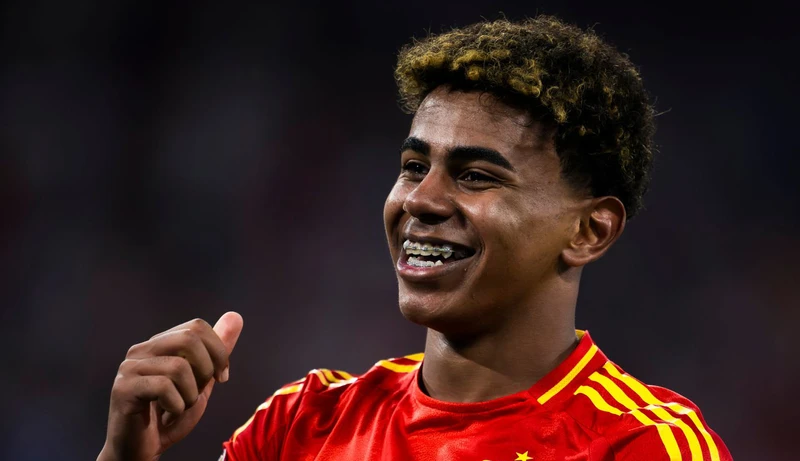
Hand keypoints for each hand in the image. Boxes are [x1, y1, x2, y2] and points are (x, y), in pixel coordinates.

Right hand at [98, 312, 243, 460]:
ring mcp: (129, 368)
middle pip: (190, 338)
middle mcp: (141, 350)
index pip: (197, 326)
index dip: (218, 351)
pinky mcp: (123, 389)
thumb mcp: (203, 381)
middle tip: (197, 393)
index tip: (222, 377)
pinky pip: (164, 388)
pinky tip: (166, 416)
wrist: (141, 450)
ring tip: (176, 408)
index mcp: (159, 344)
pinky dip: (176, 407)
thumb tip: (235, 316)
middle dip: (206, 369)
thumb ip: (217, 351)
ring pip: (179, 367)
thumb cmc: (170, 416)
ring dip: (189, 396)